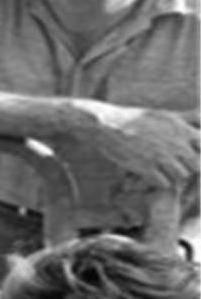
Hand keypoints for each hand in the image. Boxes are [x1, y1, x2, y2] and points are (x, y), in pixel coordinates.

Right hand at [59, 102, 200, 192]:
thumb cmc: (135, 119)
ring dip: (173, 176)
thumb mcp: (165, 114)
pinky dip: (159, 182)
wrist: (107, 125)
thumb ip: (187, 118)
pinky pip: (164, 184)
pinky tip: (150, 175)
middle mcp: (176, 144)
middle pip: (196, 166)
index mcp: (182, 130)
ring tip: (161, 171)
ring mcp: (161, 157)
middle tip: (174, 166)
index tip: (189, 156)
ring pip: (181, 176)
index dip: (199, 154)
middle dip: (187, 167)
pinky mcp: (146, 168)